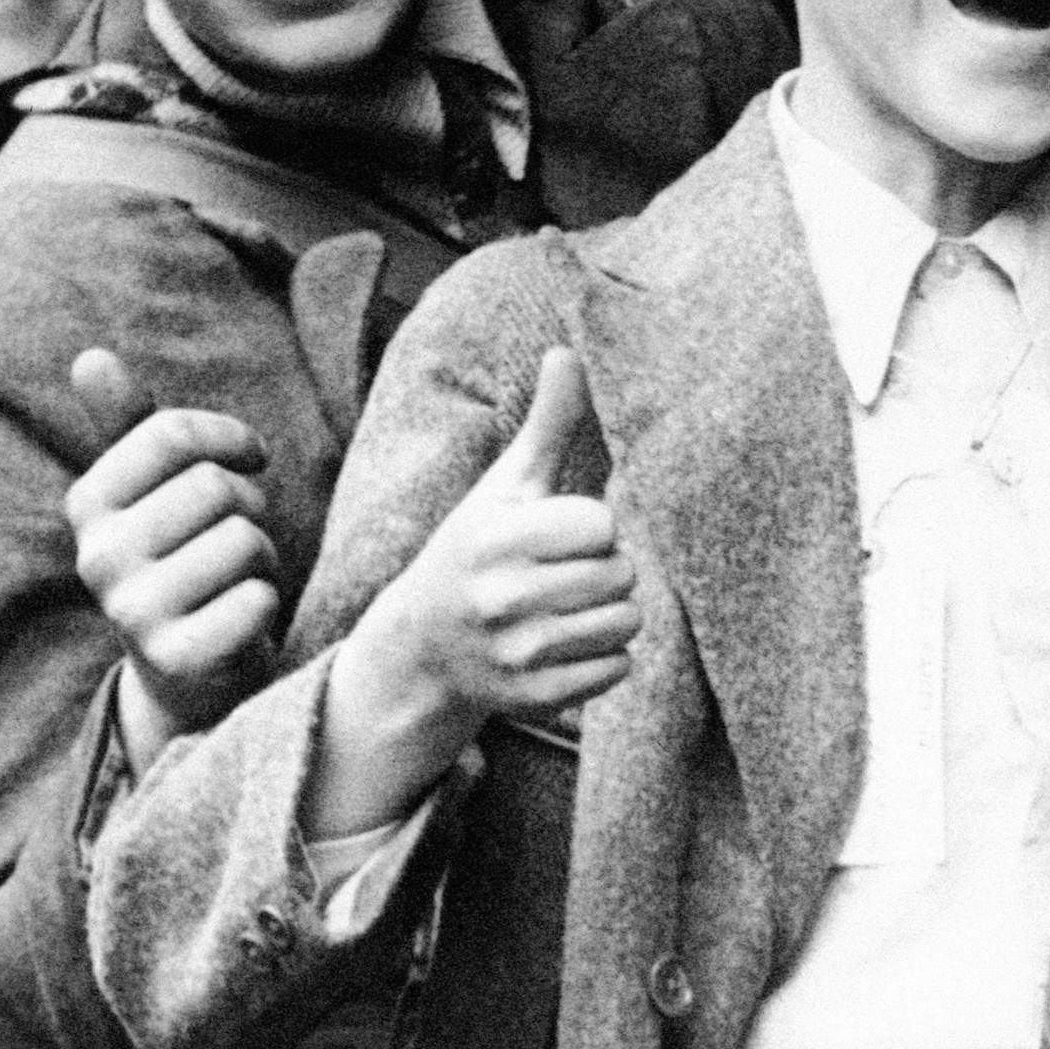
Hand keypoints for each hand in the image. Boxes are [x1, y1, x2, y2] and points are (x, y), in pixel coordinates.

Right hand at [67, 348, 280, 769]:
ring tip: (237, 578)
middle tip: (237, 537)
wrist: (185, 669)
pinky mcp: (174, 658)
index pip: (171, 434)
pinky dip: (265, 602)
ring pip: (244, 540)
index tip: (250, 459)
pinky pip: (255, 601)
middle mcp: (98, 556)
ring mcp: (132, 611)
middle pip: (215, 488)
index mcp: (89, 502)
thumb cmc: (181, 555)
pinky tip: (242, 616)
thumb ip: (130, 424)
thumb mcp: (152, 489)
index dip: (229, 438)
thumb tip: (91, 356)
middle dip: (250, 507)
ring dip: (262, 557)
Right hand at [312, 348, 636, 835]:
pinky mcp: (533, 698)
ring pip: (627, 623)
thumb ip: (547, 423)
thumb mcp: (504, 487)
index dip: (594, 527)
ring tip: (573, 605)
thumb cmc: (477, 550)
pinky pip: (617, 670)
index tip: (564, 533)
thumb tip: (567, 350)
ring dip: (613, 613)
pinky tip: (568, 643)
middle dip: (608, 570)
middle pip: (621, 575)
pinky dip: (605, 658)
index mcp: (496, 537)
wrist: (422, 649)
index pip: (602, 525)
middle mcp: (502, 598)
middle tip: (569, 573)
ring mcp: (517, 653)